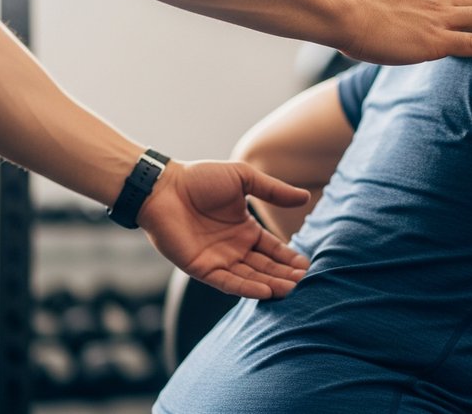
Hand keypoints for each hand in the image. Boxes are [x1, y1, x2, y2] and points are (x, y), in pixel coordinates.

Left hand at [136, 160, 311, 299]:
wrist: (164, 187)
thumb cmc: (201, 178)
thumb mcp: (244, 179)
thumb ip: (273, 190)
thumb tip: (305, 198)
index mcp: (245, 229)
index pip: (273, 249)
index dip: (289, 258)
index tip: (307, 266)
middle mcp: (234, 248)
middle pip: (265, 267)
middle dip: (285, 275)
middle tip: (305, 283)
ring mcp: (219, 260)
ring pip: (250, 277)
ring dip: (271, 284)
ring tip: (292, 290)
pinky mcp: (202, 268)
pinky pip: (228, 282)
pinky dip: (246, 288)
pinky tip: (266, 291)